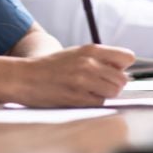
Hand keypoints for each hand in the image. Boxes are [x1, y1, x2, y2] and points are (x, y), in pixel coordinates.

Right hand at [14, 44, 134, 106]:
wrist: (26, 77)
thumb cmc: (51, 66)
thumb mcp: (76, 53)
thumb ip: (99, 59)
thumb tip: (125, 71)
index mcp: (90, 49)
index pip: (127, 57)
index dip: (123, 66)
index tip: (115, 71)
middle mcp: (89, 63)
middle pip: (123, 79)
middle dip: (114, 84)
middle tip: (98, 84)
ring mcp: (84, 81)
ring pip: (114, 92)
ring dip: (105, 94)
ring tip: (89, 91)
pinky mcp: (78, 98)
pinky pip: (100, 103)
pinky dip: (94, 102)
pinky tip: (80, 97)